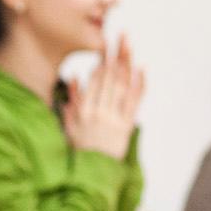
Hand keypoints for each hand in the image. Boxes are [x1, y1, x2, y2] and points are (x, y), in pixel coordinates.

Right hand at [63, 34, 145, 159]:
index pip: (94, 80)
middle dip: (116, 55)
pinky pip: (134, 103)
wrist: (91, 174)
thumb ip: (72, 101)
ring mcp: (114, 119)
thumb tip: (75, 77)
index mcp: (84, 110)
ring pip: (122, 86)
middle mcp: (99, 112)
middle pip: (110, 78)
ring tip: (130, 45)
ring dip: (127, 64)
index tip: (105, 44)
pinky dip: (140, 85)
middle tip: (121, 35)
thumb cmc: (80, 149)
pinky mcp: (126, 127)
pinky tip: (142, 69)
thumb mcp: (69, 126)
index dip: (102, 61)